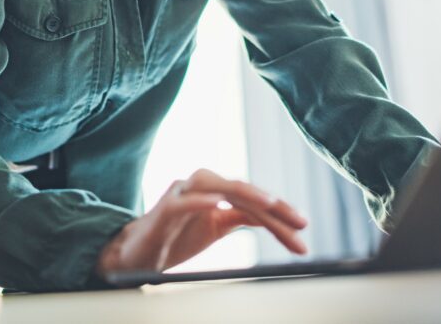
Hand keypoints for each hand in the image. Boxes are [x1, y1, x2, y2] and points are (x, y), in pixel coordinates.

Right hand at [95, 168, 307, 279]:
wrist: (137, 253)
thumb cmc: (177, 237)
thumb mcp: (216, 228)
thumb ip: (239, 217)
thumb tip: (271, 216)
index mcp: (215, 191)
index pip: (253, 199)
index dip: (281, 212)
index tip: (303, 228)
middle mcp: (201, 185)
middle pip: (243, 191)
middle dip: (274, 208)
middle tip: (299, 224)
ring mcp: (182, 194)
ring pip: (217, 186)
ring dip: (246, 194)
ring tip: (269, 204)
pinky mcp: (164, 209)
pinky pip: (184, 201)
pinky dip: (201, 200)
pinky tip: (218, 203)